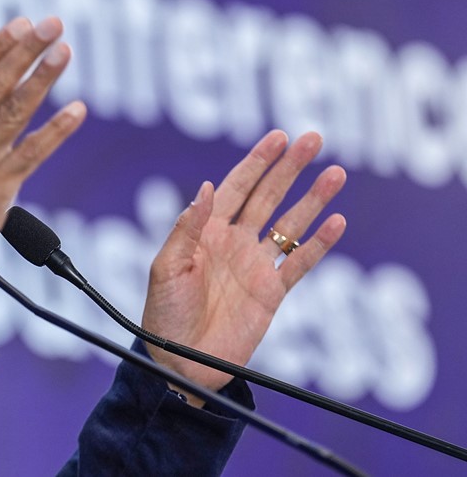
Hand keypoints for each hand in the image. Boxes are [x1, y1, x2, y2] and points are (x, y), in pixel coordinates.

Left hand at [141, 130, 346, 398]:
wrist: (179, 361)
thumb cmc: (163, 314)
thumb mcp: (166, 267)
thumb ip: (188, 228)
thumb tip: (208, 187)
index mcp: (206, 232)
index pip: (236, 187)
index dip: (257, 162)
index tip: (278, 138)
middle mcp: (234, 242)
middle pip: (268, 196)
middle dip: (290, 168)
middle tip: (313, 139)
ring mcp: (255, 266)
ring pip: (290, 224)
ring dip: (313, 199)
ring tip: (335, 173)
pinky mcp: (272, 292)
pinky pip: (300, 263)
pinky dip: (320, 244)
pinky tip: (336, 221)